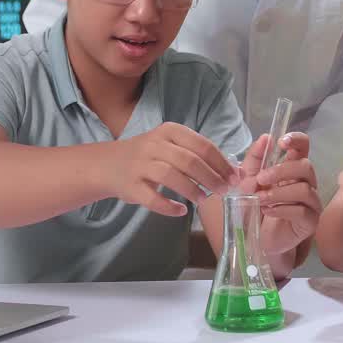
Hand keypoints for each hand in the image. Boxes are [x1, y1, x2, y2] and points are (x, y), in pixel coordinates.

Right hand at [103, 123, 238, 216]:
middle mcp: (154, 145)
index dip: (221, 162)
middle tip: (224, 191)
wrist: (107, 164)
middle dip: (211, 178)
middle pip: (189, 160)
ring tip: (203, 200)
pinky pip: (152, 198)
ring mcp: (140, 165)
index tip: (234, 177)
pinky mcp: (131, 185)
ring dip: (192, 190)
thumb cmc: (148, 156)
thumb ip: (196, 154)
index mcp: (169, 131)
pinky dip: (169, 206)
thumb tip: (232, 170)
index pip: (202, 145)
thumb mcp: (170, 145)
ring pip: (171, 176)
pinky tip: (180, 211)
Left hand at [242, 132, 320, 255]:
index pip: (303, 147)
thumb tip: (265, 138)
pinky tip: (268, 211)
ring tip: (260, 199)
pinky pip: (302, 210)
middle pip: (305, 166)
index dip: (296, 140)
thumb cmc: (253, 205)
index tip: (281, 143)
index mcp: (291, 168)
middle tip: (261, 179)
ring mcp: (310, 202)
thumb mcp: (247, 180)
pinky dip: (282, 209)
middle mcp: (305, 182)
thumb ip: (254, 160)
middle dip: (281, 170)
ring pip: (305, 189)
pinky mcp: (310, 221)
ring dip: (279, 192)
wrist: (253, 237)